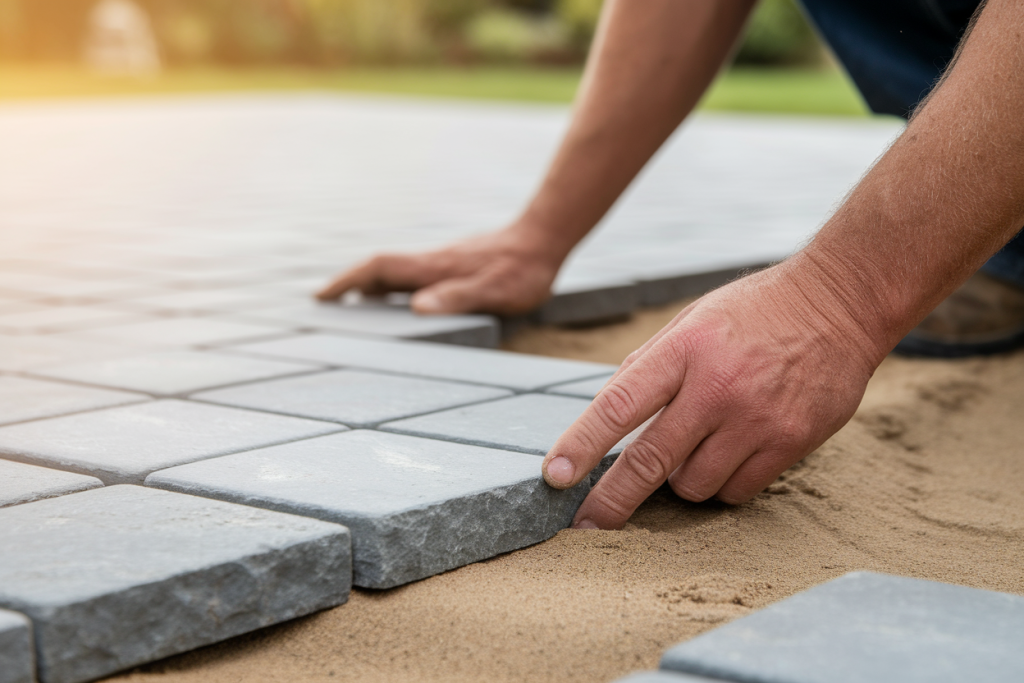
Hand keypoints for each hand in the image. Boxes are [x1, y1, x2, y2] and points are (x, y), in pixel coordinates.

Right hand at [316, 224, 562, 315]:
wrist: (544, 238)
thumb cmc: (523, 269)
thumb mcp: (495, 291)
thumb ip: (458, 298)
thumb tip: (419, 309)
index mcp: (434, 268)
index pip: (379, 269)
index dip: (348, 281)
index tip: (322, 295)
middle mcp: (432, 263)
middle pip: (379, 270)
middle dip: (349, 285)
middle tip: (326, 303)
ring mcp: (442, 262)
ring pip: (396, 272)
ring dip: (371, 287)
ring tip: (354, 308)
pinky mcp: (455, 265)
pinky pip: (414, 276)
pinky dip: (395, 288)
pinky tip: (401, 303)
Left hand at [541, 254, 886, 528]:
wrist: (838, 303)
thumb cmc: (753, 312)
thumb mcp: (690, 321)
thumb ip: (647, 366)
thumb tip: (607, 416)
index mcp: (684, 350)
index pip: (618, 406)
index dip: (581, 446)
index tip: (554, 477)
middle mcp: (718, 388)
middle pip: (650, 461)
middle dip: (611, 500)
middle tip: (585, 525)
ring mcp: (757, 420)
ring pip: (694, 486)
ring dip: (681, 480)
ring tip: (697, 445)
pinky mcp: (790, 443)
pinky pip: (737, 491)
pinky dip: (723, 484)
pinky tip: (732, 452)